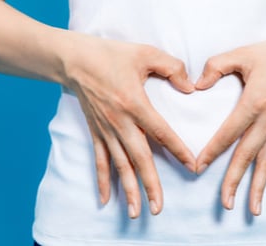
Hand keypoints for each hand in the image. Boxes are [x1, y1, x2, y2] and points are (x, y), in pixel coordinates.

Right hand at [60, 33, 195, 218]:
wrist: (74, 59)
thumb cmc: (111, 54)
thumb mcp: (145, 53)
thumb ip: (172, 68)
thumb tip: (190, 87)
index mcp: (135, 103)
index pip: (161, 132)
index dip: (178, 150)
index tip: (192, 166)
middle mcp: (120, 122)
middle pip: (139, 158)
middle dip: (150, 184)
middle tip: (158, 207)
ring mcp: (106, 129)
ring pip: (120, 165)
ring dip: (128, 189)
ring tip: (137, 212)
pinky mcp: (95, 132)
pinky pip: (100, 160)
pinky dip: (103, 180)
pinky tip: (106, 199)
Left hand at [195, 32, 265, 215]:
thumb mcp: (244, 53)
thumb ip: (217, 66)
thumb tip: (197, 84)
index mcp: (254, 102)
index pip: (228, 133)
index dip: (212, 151)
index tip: (198, 167)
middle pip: (247, 155)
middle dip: (234, 180)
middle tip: (225, 203)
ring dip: (260, 186)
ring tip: (253, 209)